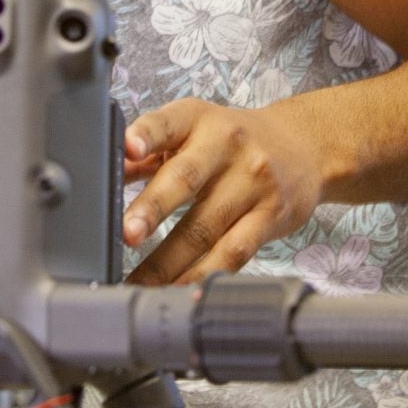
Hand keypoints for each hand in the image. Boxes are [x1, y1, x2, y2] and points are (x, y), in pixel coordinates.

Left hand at [120, 99, 325, 286]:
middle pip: (186, 178)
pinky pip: (234, 252)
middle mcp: (226, 146)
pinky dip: (204, 274)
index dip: (146, 135)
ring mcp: (252, 182)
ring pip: (207, 227)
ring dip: (169, 261)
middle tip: (126, 234)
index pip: (167, 122)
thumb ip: (148, 153)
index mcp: (197, 119)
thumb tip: (103, 177)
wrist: (303, 147)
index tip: (128, 149)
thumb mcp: (192, 131)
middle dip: (152, 208)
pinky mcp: (271, 216)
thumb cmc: (234, 141)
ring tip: (141, 283)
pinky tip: (180, 288)